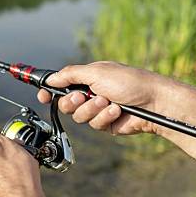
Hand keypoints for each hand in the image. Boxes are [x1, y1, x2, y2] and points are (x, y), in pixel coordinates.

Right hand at [37, 61, 167, 134]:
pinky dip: (104, 117)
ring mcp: (98, 110)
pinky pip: (94, 124)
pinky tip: (117, 111)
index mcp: (87, 77)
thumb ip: (70, 74)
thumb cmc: (129, 82)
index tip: (42, 95)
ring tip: (108, 102)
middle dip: (72, 101)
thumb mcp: (97, 72)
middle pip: (65, 103)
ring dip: (92, 108)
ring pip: (79, 116)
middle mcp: (91, 93)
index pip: (61, 84)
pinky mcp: (106, 124)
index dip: (49, 90)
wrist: (153, 102)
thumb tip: (50, 78)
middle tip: (82, 97)